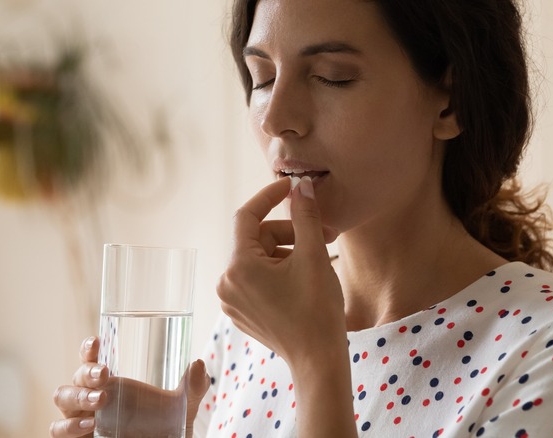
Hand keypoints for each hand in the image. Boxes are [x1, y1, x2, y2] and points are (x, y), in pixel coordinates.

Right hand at [50, 336, 209, 436]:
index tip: (96, 341)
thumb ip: (193, 386)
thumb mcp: (183, 406)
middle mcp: (93, 397)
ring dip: (77, 396)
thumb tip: (198, 364)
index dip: (88, 348)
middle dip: (86, 372)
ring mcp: (83, 418)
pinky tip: (89, 426)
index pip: (92, 359)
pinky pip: (58, 430)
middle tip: (105, 374)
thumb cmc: (166, 427)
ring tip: (99, 401)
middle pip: (76, 377)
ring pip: (63, 399)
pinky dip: (68, 427)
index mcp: (112, 382)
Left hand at [217, 176, 344, 364]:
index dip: (269, 196)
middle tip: (325, 234)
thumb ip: (305, 216)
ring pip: (258, 259)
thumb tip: (301, 187)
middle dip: (290, 232)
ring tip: (319, 260)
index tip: (291, 187)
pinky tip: (305, 278)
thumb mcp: (314, 256)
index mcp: (238, 266)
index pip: (247, 216)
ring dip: (287, 252)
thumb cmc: (317, 310)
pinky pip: (257, 279)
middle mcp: (226, 283)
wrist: (318, 360)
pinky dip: (279, 271)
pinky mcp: (242, 312)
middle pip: (256, 239)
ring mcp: (232, 300)